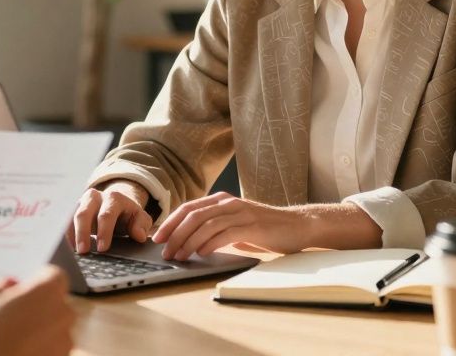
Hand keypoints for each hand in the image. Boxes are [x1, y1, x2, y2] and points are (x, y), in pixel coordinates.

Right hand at [0, 266, 74, 355]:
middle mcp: (64, 314)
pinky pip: (52, 350)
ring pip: (55, 328)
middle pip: (56, 303)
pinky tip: (17, 351)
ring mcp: (65, 342)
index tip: (25, 287)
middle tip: (13, 314)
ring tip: (11, 338)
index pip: (55, 275)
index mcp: (48, 291)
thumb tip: (10, 285)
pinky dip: (40, 349)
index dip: (38, 279)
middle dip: (38, 305)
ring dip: (39, 330)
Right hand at [71, 180, 151, 253]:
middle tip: (84, 251)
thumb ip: (142, 225)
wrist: (115, 205)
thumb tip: (139, 235)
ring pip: (72, 216)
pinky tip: (68, 248)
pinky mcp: (72, 209)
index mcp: (114, 198)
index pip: (107, 215)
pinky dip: (66, 234)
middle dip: (83, 233)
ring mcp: (81, 202)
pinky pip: (65, 221)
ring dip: (72, 235)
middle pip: (84, 213)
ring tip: (73, 252)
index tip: (102, 248)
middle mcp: (95, 196)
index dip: (104, 232)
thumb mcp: (140, 218)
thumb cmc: (127, 215)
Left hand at [151, 192, 308, 260]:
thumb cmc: (265, 229)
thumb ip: (216, 228)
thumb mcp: (236, 225)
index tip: (157, 237)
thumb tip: (189, 243)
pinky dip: (210, 243)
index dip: (170, 222)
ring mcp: (241, 213)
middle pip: (194, 215)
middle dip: (175, 233)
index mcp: (222, 201)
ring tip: (179, 255)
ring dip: (189, 241)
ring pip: (207, 224)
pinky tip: (202, 253)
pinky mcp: (252, 226)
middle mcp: (229, 203)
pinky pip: (226, 233)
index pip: (189, 208)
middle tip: (165, 250)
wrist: (297, 226)